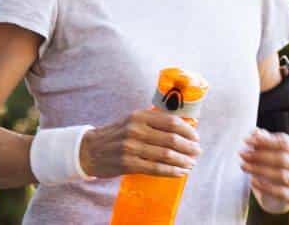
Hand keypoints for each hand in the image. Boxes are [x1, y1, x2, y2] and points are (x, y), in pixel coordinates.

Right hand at [78, 108, 200, 178]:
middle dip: (189, 147)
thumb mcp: (132, 120)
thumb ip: (153, 121)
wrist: (90, 150)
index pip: (171, 121)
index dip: (187, 130)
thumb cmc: (116, 135)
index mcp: (139, 116)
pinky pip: (156, 169)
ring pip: (166, 155)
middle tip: (197, 152)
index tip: (196, 137)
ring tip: (191, 163)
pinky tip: (180, 172)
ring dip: (183, 161)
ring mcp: (131, 147)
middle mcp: (135, 130)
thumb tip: (183, 126)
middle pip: (171, 139)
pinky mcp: (128, 164)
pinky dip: (172, 171)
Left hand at [241, 129, 288, 213]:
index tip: (246, 140)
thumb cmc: (274, 164)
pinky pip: (283, 193)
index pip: (284, 142)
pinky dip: (266, 187)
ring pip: (283, 176)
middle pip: (283, 159)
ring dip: (260, 170)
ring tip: (244, 166)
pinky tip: (252, 181)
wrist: (279, 188)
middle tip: (243, 154)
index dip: (264, 141)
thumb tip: (255, 132)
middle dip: (260, 156)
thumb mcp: (269, 150)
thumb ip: (263, 140)